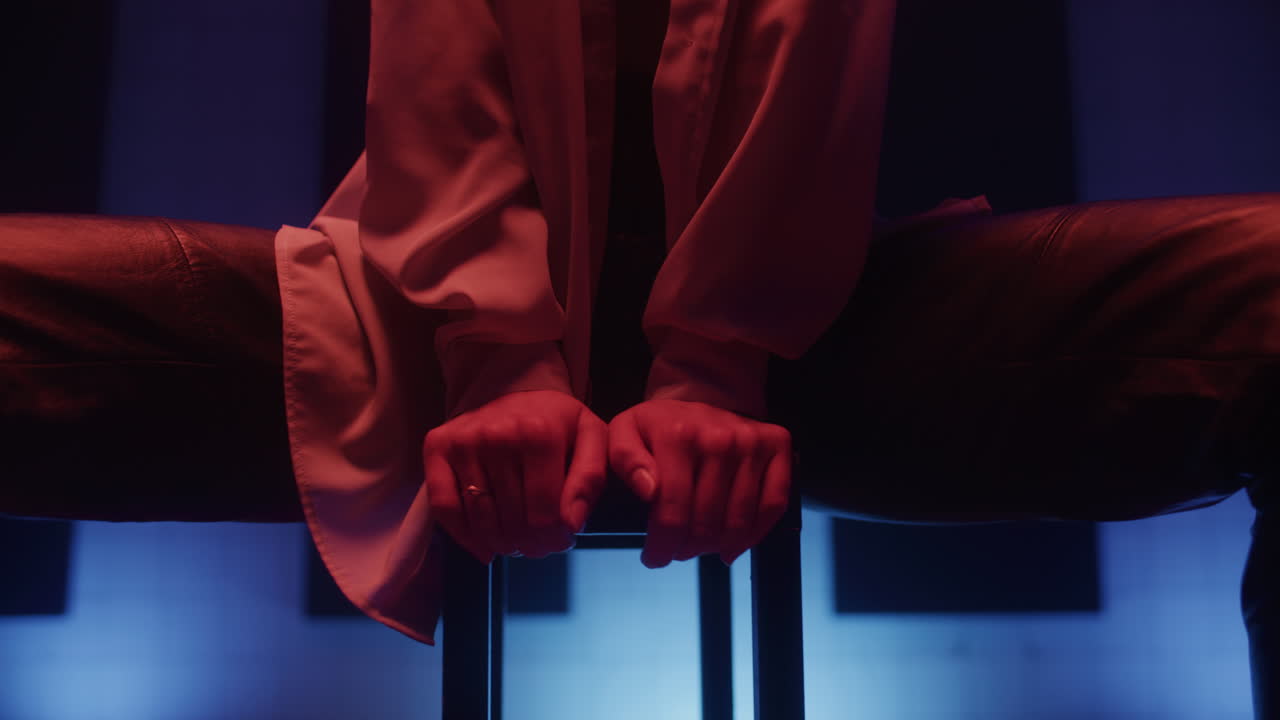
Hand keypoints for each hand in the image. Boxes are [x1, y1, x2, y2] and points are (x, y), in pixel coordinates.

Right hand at [423, 390, 607, 562]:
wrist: (516, 392)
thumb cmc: (557, 423)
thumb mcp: (590, 439)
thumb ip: (589, 479)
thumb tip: (571, 523)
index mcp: (540, 434)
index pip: (545, 513)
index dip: (555, 538)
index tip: (562, 541)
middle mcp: (497, 435)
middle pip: (513, 520)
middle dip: (531, 544)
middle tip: (539, 546)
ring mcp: (464, 441)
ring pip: (481, 520)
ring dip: (501, 545)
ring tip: (516, 545)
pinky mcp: (438, 446)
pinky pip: (444, 507)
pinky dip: (463, 536)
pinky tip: (484, 548)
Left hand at [607, 398, 791, 567]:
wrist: (699, 399)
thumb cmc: (658, 426)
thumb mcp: (625, 433)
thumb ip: (625, 460)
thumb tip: (648, 490)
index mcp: (678, 435)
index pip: (673, 509)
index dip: (663, 545)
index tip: (653, 559)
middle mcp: (720, 437)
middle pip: (707, 520)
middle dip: (687, 548)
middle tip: (676, 552)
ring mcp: (752, 441)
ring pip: (739, 519)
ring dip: (717, 546)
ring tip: (699, 549)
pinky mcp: (777, 445)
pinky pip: (774, 503)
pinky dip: (755, 535)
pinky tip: (733, 547)